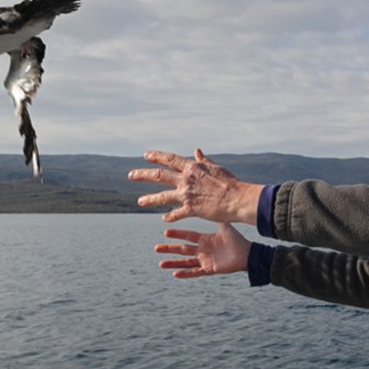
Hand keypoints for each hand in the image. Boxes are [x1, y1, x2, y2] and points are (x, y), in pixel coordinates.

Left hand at [128, 149, 262, 223]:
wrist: (237, 199)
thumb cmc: (230, 182)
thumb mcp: (216, 168)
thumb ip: (204, 160)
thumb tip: (196, 150)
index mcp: (192, 168)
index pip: (170, 159)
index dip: (156, 156)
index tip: (146, 155)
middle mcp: (186, 180)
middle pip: (159, 175)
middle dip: (142, 174)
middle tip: (131, 175)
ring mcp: (186, 194)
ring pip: (162, 196)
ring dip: (149, 199)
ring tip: (140, 201)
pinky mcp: (191, 209)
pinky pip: (175, 213)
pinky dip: (170, 216)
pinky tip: (164, 218)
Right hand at [154, 223, 250, 277]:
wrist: (247, 254)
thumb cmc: (237, 240)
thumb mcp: (225, 226)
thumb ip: (216, 216)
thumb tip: (211, 202)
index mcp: (204, 239)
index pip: (187, 236)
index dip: (177, 235)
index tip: (165, 232)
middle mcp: (202, 250)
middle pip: (182, 249)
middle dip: (169, 249)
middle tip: (156, 248)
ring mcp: (205, 260)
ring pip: (185, 262)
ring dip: (173, 263)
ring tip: (161, 263)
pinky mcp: (209, 269)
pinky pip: (195, 272)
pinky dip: (185, 273)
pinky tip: (175, 274)